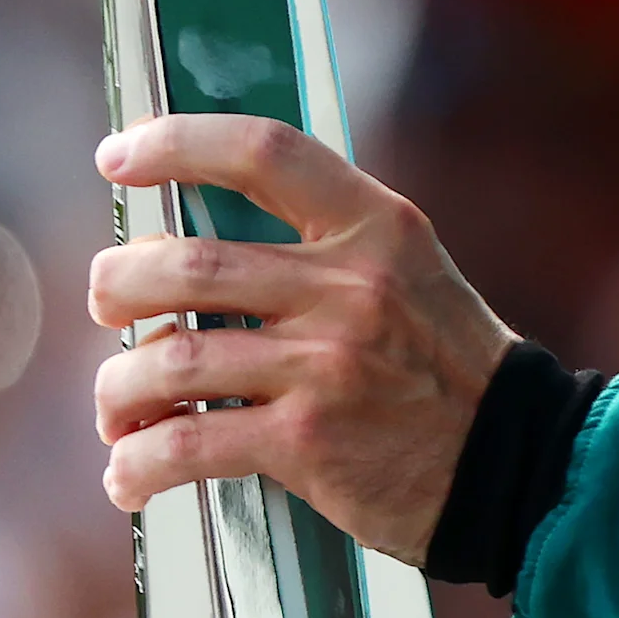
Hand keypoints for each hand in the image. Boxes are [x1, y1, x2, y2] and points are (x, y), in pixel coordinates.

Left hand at [87, 116, 516, 565]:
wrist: (512, 465)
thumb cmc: (443, 368)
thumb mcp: (406, 272)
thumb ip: (322, 244)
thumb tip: (188, 246)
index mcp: (376, 226)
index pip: (263, 153)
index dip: (177, 142)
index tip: (116, 155)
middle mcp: (349, 286)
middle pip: (186, 263)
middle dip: (116, 286)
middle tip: (106, 307)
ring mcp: (327, 364)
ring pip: (168, 360)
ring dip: (117, 390)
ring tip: (116, 410)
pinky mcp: (307, 443)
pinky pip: (185, 445)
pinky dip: (136, 464)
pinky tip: (129, 475)